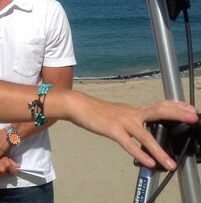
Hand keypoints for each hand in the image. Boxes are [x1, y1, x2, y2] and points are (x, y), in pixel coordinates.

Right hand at [68, 93, 197, 170]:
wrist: (79, 105)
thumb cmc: (98, 112)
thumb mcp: (119, 113)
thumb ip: (133, 120)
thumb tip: (145, 130)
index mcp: (135, 110)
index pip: (159, 105)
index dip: (176, 106)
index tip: (191, 108)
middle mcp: (132, 113)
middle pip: (158, 111)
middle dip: (177, 115)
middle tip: (194, 118)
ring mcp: (123, 121)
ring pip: (146, 136)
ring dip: (160, 150)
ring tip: (170, 163)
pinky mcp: (113, 130)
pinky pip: (129, 144)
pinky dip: (140, 153)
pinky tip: (148, 162)